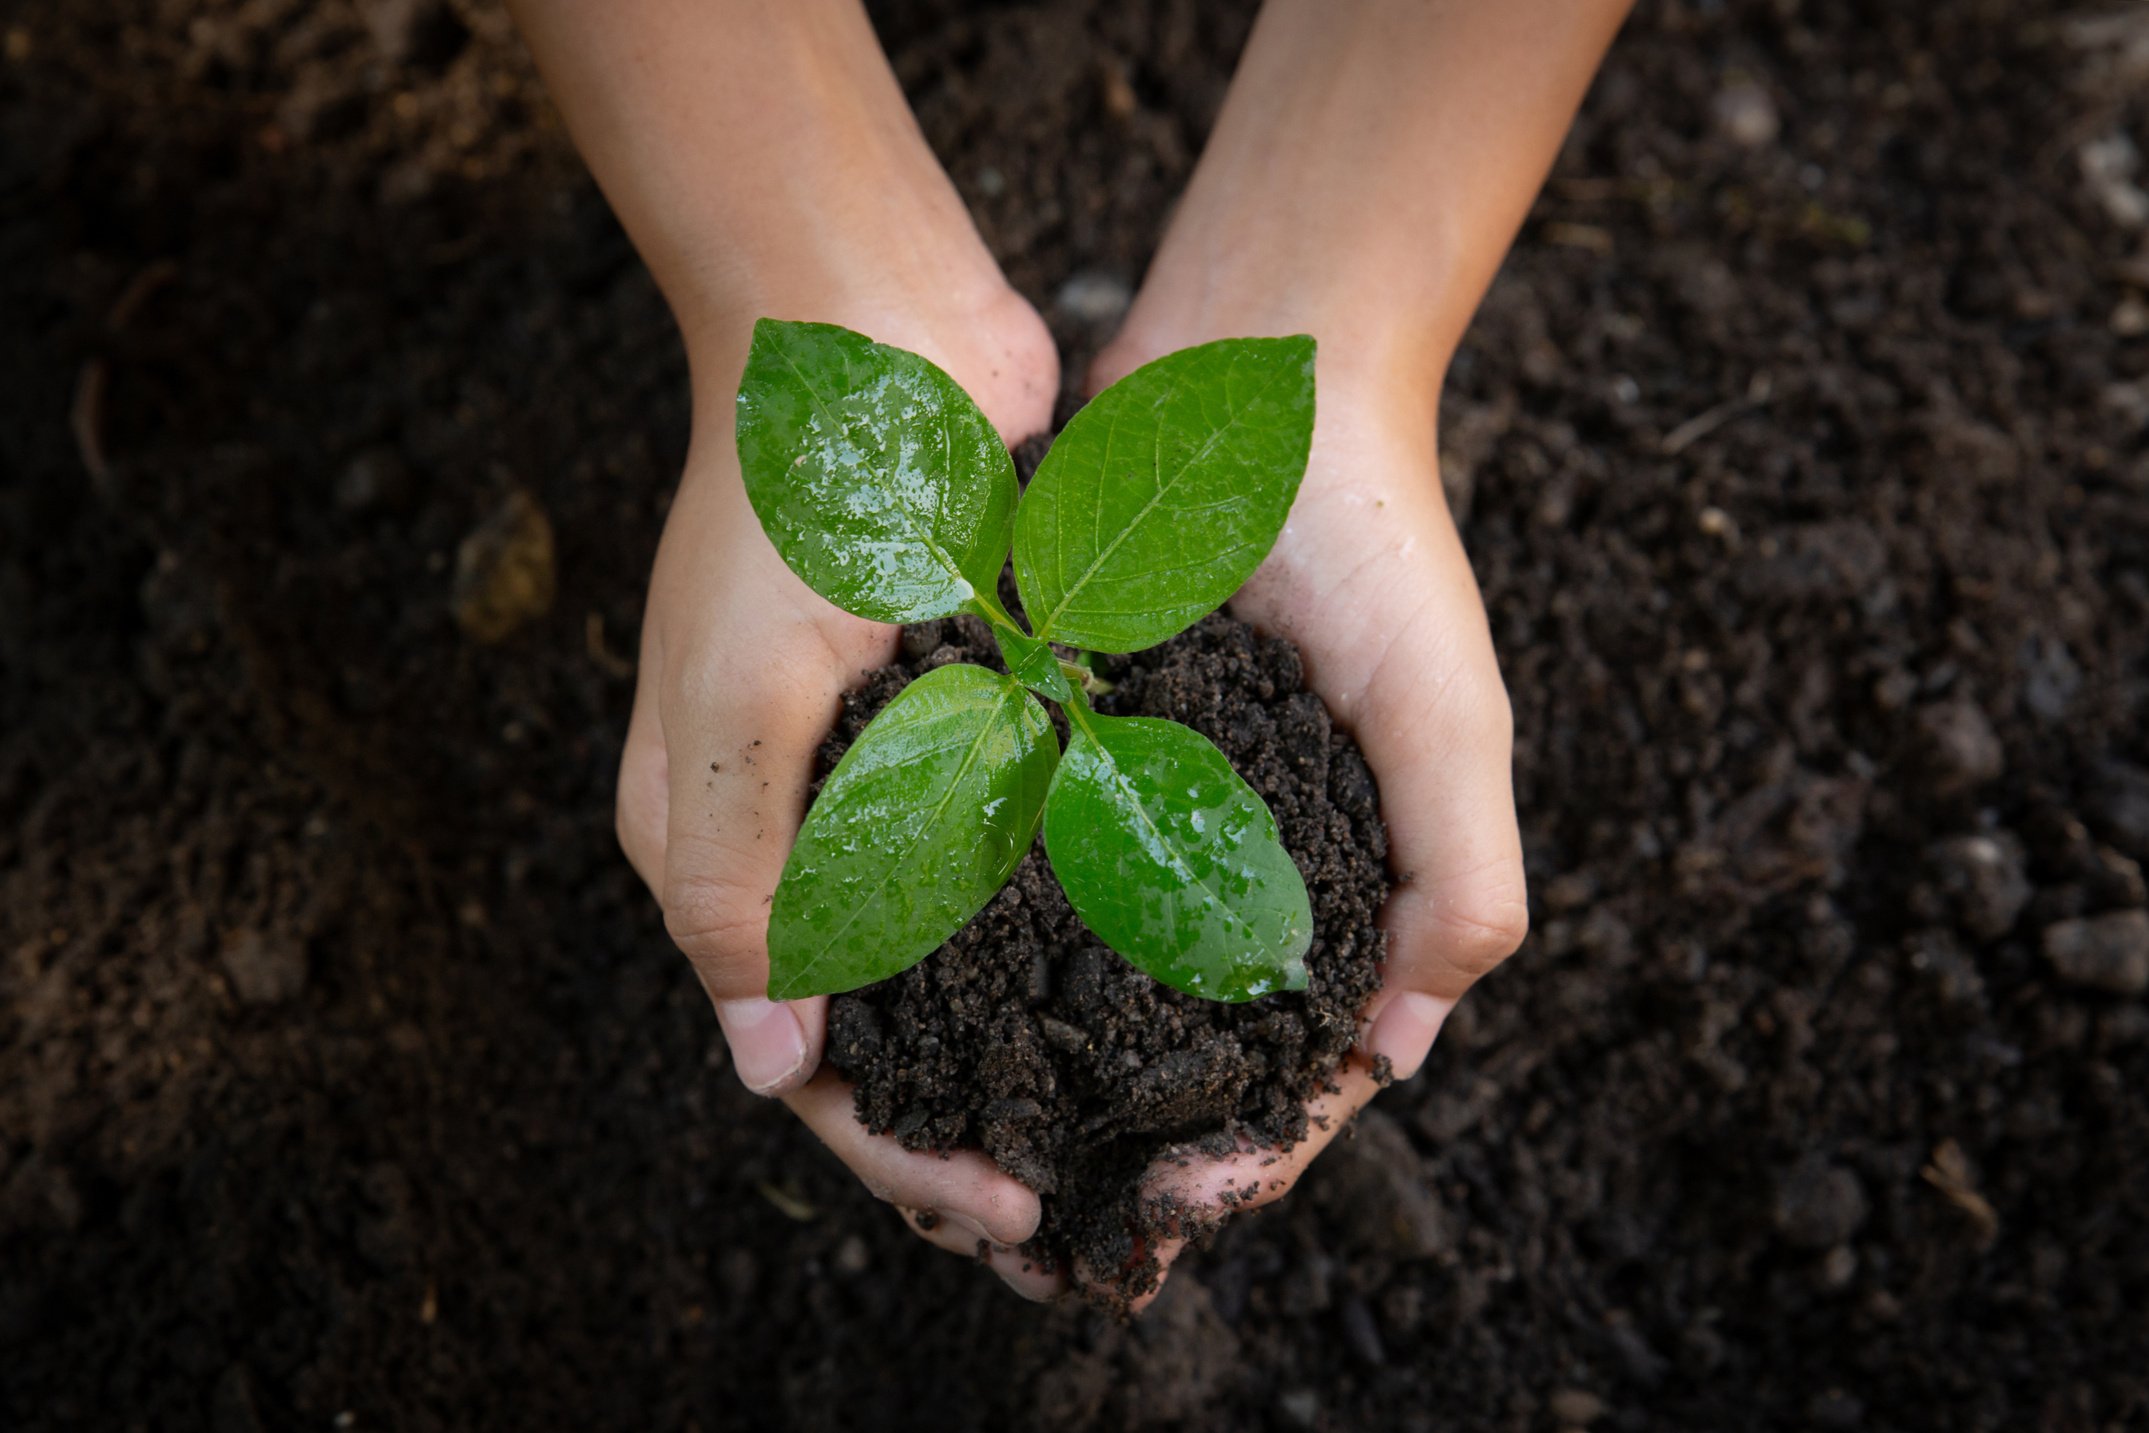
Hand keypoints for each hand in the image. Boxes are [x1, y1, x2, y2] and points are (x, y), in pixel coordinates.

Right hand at [612, 285, 1066, 1298]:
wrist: (870, 325)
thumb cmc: (793, 496)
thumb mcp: (739, 692)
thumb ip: (733, 879)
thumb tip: (773, 1069)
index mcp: (710, 837)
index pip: (800, 1055)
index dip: (899, 1154)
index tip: (1013, 1212)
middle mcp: (792, 828)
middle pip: (879, 1030)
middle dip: (966, 1131)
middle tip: (1078, 1216)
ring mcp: (881, 779)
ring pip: (948, 965)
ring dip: (1017, 1055)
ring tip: (1117, 1134)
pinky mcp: (963, 725)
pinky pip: (1004, 866)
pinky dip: (1053, 939)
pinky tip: (1134, 993)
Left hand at [1070, 339, 1529, 1307]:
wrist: (1256, 370)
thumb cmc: (1373, 535)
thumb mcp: (1448, 707)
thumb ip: (1458, 871)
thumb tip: (1403, 1053)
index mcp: (1351, 869)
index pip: (1314, 1058)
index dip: (1264, 1144)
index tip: (1185, 1195)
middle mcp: (1247, 854)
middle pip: (1195, 1041)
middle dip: (1141, 1132)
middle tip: (1058, 1198)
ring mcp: (1152, 802)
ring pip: (1101, 974)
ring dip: (1057, 1059)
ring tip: (987, 1130)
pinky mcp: (1069, 738)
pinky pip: (1028, 861)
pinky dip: (996, 932)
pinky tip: (934, 990)